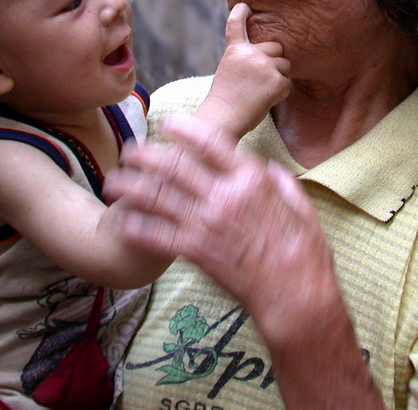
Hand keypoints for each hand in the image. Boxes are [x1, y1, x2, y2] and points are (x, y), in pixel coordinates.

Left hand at [103, 116, 383, 408]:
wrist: (295, 296)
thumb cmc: (304, 252)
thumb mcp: (301, 206)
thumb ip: (282, 182)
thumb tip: (268, 168)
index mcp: (251, 179)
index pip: (210, 142)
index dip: (183, 128)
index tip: (165, 122)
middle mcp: (224, 196)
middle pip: (174, 165)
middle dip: (146, 155)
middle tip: (130, 150)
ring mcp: (206, 224)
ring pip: (158, 197)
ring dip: (131, 186)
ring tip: (113, 182)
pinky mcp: (196, 252)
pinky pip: (158, 236)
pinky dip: (137, 228)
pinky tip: (122, 222)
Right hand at [197, 3, 290, 139]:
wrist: (224, 117)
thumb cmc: (225, 99)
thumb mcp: (229, 70)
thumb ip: (244, 58)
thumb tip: (267, 54)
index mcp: (235, 50)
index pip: (237, 24)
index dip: (242, 13)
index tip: (245, 7)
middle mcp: (250, 53)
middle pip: (276, 47)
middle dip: (273, 60)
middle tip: (259, 79)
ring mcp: (265, 66)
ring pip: (284, 64)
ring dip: (278, 77)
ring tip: (260, 91)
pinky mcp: (277, 81)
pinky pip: (288, 83)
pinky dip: (280, 93)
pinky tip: (264, 99)